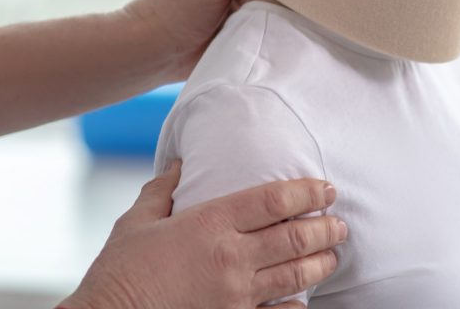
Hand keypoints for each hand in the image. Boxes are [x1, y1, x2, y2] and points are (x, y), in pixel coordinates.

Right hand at [60, 161, 344, 308]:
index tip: (326, 188)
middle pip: (295, 236)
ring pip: (295, 275)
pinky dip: (297, 306)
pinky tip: (305, 300)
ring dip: (320, 263)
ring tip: (332, 255)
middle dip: (325, 227)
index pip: (274, 200)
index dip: (307, 191)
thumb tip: (177, 164)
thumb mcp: (136, 221)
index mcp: (210, 223)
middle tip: (339, 223)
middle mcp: (231, 257)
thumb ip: (162, 190)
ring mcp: (236, 295)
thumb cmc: (119, 274)